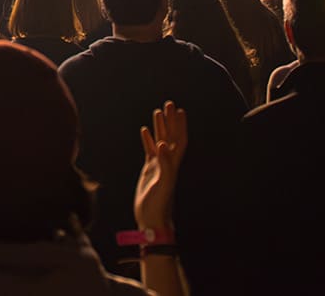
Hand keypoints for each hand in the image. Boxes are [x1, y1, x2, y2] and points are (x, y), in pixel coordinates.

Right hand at [134, 102, 186, 232]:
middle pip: (170, 137)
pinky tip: (145, 131)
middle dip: (170, 121)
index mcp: (173, 164)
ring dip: (160, 127)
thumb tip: (163, 144)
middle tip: (169, 104)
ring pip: (160, 141)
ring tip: (157, 112)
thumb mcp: (163, 184)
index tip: (179, 110)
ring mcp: (158, 166)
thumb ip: (164, 165)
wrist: (152, 219)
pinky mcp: (149, 170)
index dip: (179, 125)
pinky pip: (149, 150)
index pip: (178, 140)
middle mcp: (168, 163)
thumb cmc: (158, 205)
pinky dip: (148, 140)